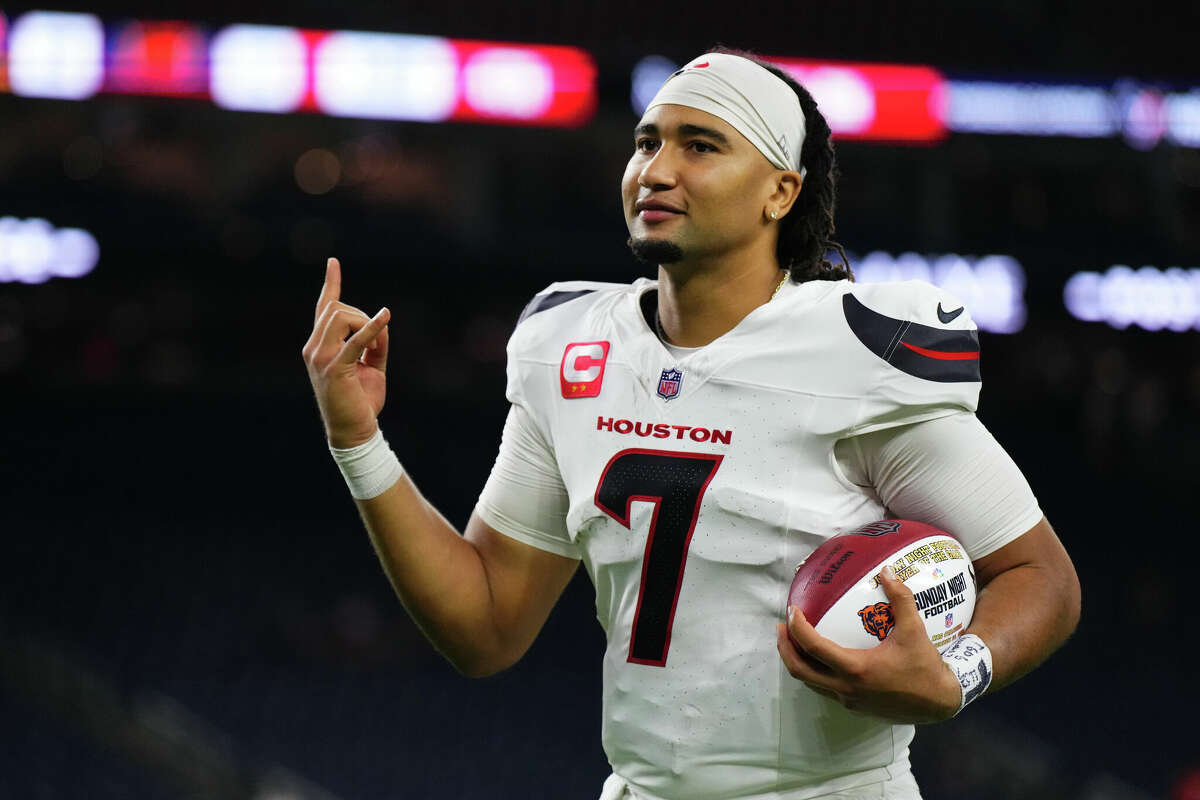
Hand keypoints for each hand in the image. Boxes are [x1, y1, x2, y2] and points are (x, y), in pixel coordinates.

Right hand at [301, 258, 390, 447]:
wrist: (354, 432)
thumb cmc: (361, 401)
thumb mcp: (372, 366)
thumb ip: (376, 343)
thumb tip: (383, 323)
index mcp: (320, 346)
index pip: (324, 309)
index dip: (331, 284)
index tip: (333, 262)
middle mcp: (314, 348)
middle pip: (336, 310)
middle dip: (362, 316)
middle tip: (378, 339)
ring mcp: (320, 357)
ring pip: (341, 317)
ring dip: (366, 323)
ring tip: (377, 345)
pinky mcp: (335, 367)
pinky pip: (355, 340)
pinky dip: (372, 327)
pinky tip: (386, 317)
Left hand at [776, 565, 961, 723]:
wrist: (939, 703)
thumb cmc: (925, 666)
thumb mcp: (914, 630)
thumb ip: (900, 599)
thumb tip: (887, 571)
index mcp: (856, 669)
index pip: (814, 647)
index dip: (797, 628)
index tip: (791, 611)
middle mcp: (846, 688)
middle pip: (800, 671)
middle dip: (785, 648)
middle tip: (781, 627)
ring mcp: (849, 700)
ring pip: (811, 683)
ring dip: (799, 661)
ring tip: (795, 640)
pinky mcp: (854, 707)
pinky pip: (825, 689)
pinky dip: (816, 672)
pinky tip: (822, 656)